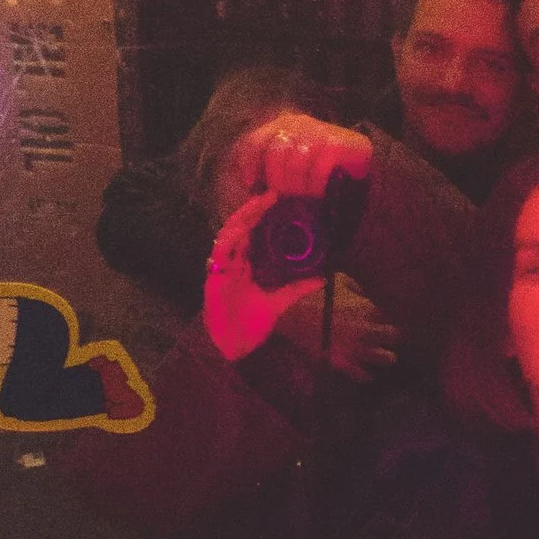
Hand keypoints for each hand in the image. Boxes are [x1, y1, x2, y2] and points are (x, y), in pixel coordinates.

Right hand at [204, 197, 304, 359]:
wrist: (234, 345)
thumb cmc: (252, 323)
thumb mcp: (280, 301)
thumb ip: (298, 288)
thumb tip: (324, 276)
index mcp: (245, 262)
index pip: (252, 230)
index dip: (260, 213)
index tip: (277, 198)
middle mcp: (233, 260)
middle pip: (239, 226)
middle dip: (253, 209)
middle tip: (272, 194)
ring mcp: (222, 267)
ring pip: (228, 234)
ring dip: (242, 218)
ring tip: (258, 205)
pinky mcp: (214, 277)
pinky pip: (219, 254)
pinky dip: (229, 242)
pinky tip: (240, 232)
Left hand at [239, 115, 372, 199]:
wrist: (357, 162)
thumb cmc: (314, 169)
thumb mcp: (286, 169)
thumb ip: (266, 175)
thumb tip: (251, 192)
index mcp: (279, 127)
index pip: (254, 142)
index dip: (249, 165)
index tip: (252, 186)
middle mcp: (296, 123)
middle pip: (275, 153)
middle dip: (278, 180)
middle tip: (284, 197)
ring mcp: (317, 130)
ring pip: (296, 161)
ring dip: (297, 185)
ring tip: (303, 196)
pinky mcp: (337, 142)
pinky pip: (318, 167)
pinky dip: (315, 185)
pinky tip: (318, 192)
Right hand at [275, 278, 398, 377]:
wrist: (291, 315)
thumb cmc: (314, 295)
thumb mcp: (339, 281)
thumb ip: (358, 288)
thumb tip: (365, 297)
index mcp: (368, 309)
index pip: (388, 315)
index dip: (383, 317)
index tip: (378, 318)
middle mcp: (368, 330)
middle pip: (395, 337)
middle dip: (391, 335)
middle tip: (383, 336)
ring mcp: (357, 349)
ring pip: (387, 359)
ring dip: (385, 356)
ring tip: (381, 355)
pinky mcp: (343, 364)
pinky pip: (363, 375)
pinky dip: (365, 374)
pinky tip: (365, 371)